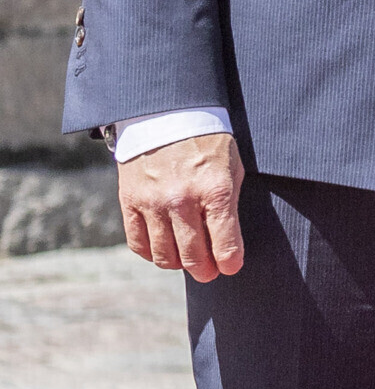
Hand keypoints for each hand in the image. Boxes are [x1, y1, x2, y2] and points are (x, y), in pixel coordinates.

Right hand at [118, 133, 244, 280]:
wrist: (166, 115)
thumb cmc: (207, 143)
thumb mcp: (232, 168)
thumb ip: (229, 206)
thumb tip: (227, 244)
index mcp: (215, 190)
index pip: (225, 242)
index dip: (230, 262)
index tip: (231, 268)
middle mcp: (182, 199)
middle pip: (192, 255)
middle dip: (205, 270)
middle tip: (209, 273)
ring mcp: (153, 202)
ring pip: (164, 255)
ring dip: (178, 265)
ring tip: (187, 262)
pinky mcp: (130, 201)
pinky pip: (138, 243)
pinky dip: (151, 254)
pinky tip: (162, 250)